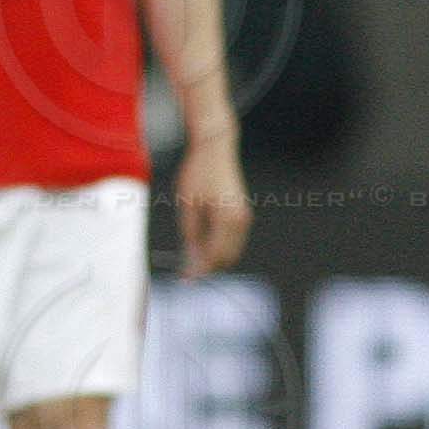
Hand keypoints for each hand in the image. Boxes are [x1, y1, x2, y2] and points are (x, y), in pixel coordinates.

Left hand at [175, 124, 250, 275]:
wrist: (215, 148)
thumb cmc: (198, 172)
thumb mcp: (188, 204)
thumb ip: (191, 234)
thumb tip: (191, 259)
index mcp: (227, 219)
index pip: (214, 255)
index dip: (199, 270)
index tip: (184, 280)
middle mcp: (240, 221)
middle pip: (226, 258)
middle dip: (207, 268)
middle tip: (186, 273)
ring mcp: (244, 218)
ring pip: (231, 252)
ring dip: (213, 259)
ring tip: (191, 261)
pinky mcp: (242, 214)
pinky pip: (232, 241)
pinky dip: (219, 248)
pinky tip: (201, 247)